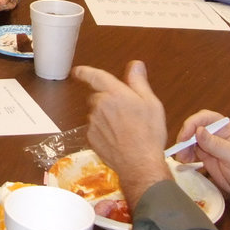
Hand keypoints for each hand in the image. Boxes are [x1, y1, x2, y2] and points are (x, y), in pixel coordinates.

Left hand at [72, 61, 170, 207]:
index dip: (85, 72)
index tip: (78, 71)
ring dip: (105, 116)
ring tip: (124, 128)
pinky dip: (102, 130)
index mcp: (115, 93)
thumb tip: (135, 65)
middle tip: (125, 112)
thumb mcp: (151, 103)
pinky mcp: (90, 137)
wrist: (139, 164)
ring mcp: (93, 122)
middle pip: (97, 96)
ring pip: (95, 113)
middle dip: (107, 100)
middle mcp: (100, 105)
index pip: (95, 76)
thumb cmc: (148, 134)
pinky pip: (94, 128)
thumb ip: (139, 82)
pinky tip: (117, 138)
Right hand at [173, 109, 229, 201]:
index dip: (193, 123)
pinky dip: (184, 155)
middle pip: (194, 127)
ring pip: (190, 139)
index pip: (206, 117)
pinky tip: (185, 163)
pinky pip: (190, 151)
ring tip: (183, 160)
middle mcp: (216, 133)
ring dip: (183, 147)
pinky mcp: (205, 155)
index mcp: (226, 128)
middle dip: (185, 137)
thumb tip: (198, 131)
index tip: (185, 137)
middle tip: (180, 151)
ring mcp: (209, 144)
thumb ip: (217, 144)